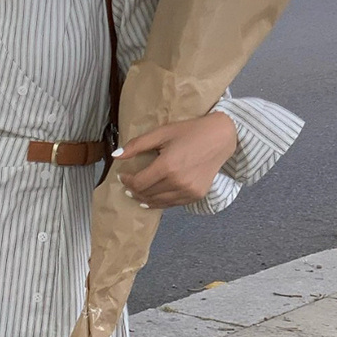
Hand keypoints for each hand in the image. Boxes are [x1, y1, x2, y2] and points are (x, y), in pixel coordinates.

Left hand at [114, 111, 237, 209]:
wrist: (220, 138)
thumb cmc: (190, 132)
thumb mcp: (162, 133)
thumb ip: (137, 145)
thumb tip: (116, 155)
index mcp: (167, 166)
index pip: (138, 183)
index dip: (127, 181)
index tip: (122, 175)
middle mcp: (177, 182)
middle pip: (146, 194)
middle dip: (134, 190)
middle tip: (128, 185)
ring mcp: (188, 191)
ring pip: (158, 203)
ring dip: (145, 199)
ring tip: (138, 194)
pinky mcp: (196, 196)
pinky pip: (172, 204)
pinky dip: (160, 202)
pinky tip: (154, 198)